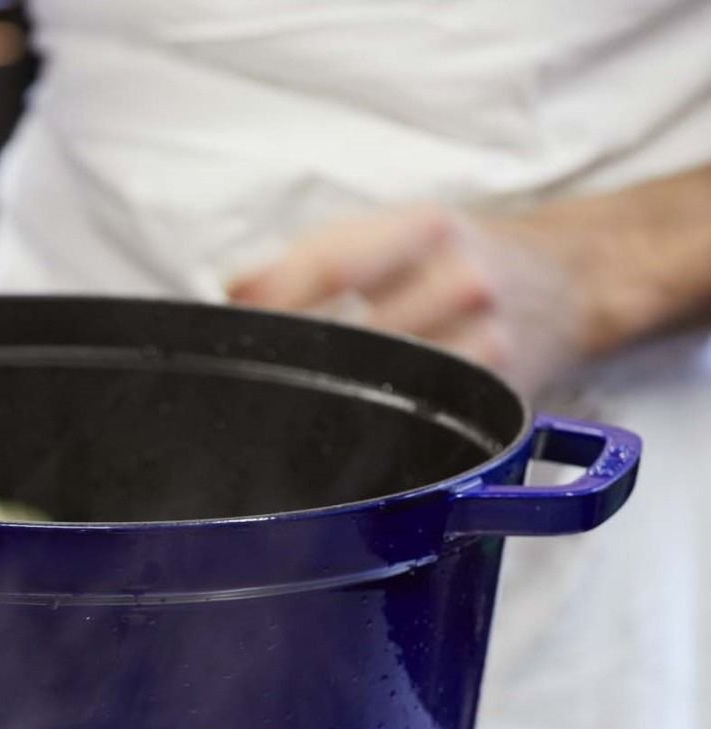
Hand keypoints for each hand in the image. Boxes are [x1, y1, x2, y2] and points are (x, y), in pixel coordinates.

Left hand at [228, 206, 591, 397]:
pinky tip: (355, 426)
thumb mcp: (394, 229)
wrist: (566, 282)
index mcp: (426, 231)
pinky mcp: (495, 402)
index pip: (331, 265)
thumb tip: (236, 290)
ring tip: (302, 405)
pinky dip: (376, 430)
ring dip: (328, 406)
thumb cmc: (460, 254)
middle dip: (295, 365)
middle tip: (257, 381)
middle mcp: (461, 286)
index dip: (273, 301)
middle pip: (348, 338)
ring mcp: (484, 349)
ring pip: (380, 394)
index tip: (231, 329)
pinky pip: (419, 426)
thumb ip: (315, 255)